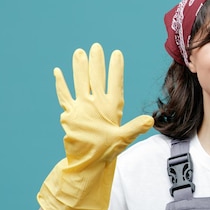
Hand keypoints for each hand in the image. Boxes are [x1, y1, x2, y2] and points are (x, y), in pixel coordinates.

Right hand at [38, 43, 153, 209]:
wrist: (88, 163)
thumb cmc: (107, 152)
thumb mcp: (122, 139)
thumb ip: (134, 128)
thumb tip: (150, 120)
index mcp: (111, 108)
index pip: (114, 84)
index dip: (116, 69)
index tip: (117, 53)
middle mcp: (97, 104)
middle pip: (97, 78)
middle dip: (97, 62)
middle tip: (96, 46)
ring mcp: (83, 107)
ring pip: (80, 82)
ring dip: (79, 68)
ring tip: (79, 52)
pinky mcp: (71, 114)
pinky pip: (65, 96)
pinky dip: (61, 84)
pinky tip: (58, 72)